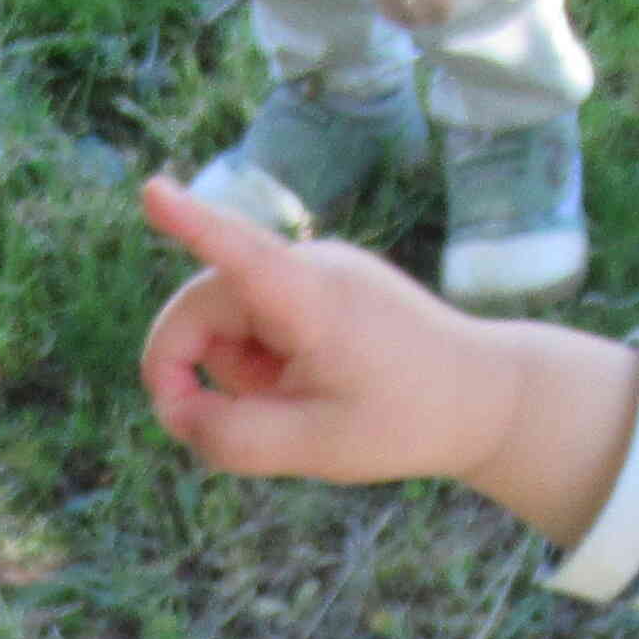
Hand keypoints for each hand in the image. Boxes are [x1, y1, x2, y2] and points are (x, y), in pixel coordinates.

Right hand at [137, 175, 638, 535]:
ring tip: (298, 401)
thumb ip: (231, 438)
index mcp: (312, 299)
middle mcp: (310, 265)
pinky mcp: (321, 278)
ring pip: (225, 320)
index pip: (239, 254)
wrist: (485, 396)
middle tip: (240, 429)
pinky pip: (256, 318)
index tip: (152, 191)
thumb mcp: (313, 448)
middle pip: (201, 309)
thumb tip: (179, 413)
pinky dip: (262, 360)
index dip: (189, 225)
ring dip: (237, 371)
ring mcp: (316, 266)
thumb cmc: (406, 421)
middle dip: (200, 371)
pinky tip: (309, 384)